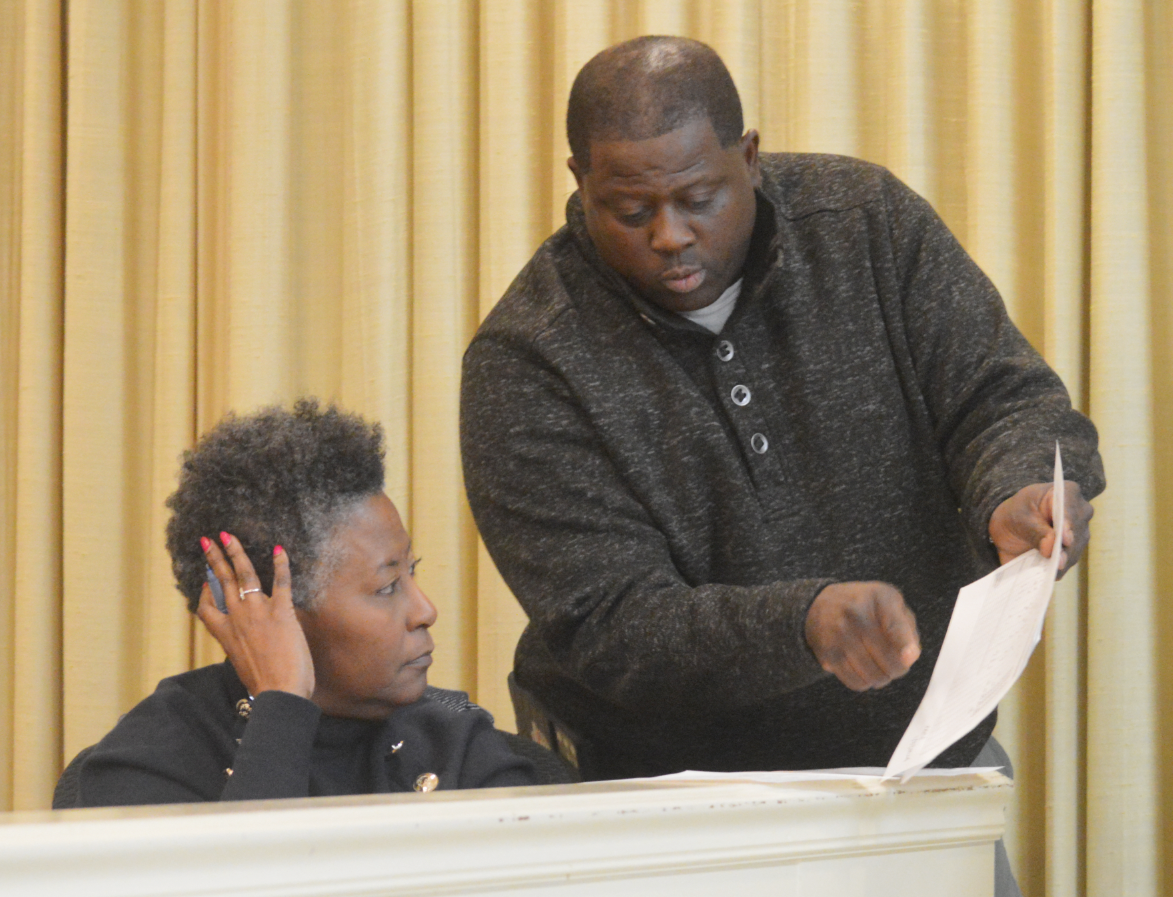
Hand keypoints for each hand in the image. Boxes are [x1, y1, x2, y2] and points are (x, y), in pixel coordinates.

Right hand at [197, 533, 315, 699]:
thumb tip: (248, 647)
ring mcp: (258, 613)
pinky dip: (280, 565)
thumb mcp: (244, 667)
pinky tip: (279, 550)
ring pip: (244, 575)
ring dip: (236, 553)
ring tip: (229, 536)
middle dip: (214, 559)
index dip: (203, 592)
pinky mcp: (281, 612)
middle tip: (208, 540)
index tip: (204, 581)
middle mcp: (237, 619)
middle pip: (221, 582)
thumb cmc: (266, 687)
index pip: (205, 609)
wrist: (279, 694)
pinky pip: (280, 582)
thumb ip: (243, 651)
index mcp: (225, 635)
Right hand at [805, 582, 920, 690]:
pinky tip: (865, 671)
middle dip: (899, 669)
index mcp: (878, 597)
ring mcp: (839, 635)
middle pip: (889, 659)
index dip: (906, 646)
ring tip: (881, 669)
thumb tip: (910, 658)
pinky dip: (865, 682)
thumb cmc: (864, 605)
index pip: (895, 626)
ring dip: (882, 678)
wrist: (820, 603)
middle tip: (897, 665)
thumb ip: (906, 628)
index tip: (909, 658)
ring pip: (873, 675)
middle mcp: (855, 614)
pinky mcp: (828, 654)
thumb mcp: (889, 602)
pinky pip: (856, 682)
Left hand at [988, 481, 1092, 577]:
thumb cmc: (1016, 513)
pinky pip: (1068, 561)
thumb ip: (1034, 530)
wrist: (1011, 526)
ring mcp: (1079, 532)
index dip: (1068, 523)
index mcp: (1066, 492)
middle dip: (1066, 547)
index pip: (1069, 506)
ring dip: (1064, 561)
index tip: (1065, 538)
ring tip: (1053, 571)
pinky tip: (1050, 576)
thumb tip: (1050, 548)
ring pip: (1075, 549)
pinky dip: (1058, 569)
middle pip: (1076, 531)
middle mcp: (1080, 512)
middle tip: (1057, 561)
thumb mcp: (1018, 517)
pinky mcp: (1073, 550)